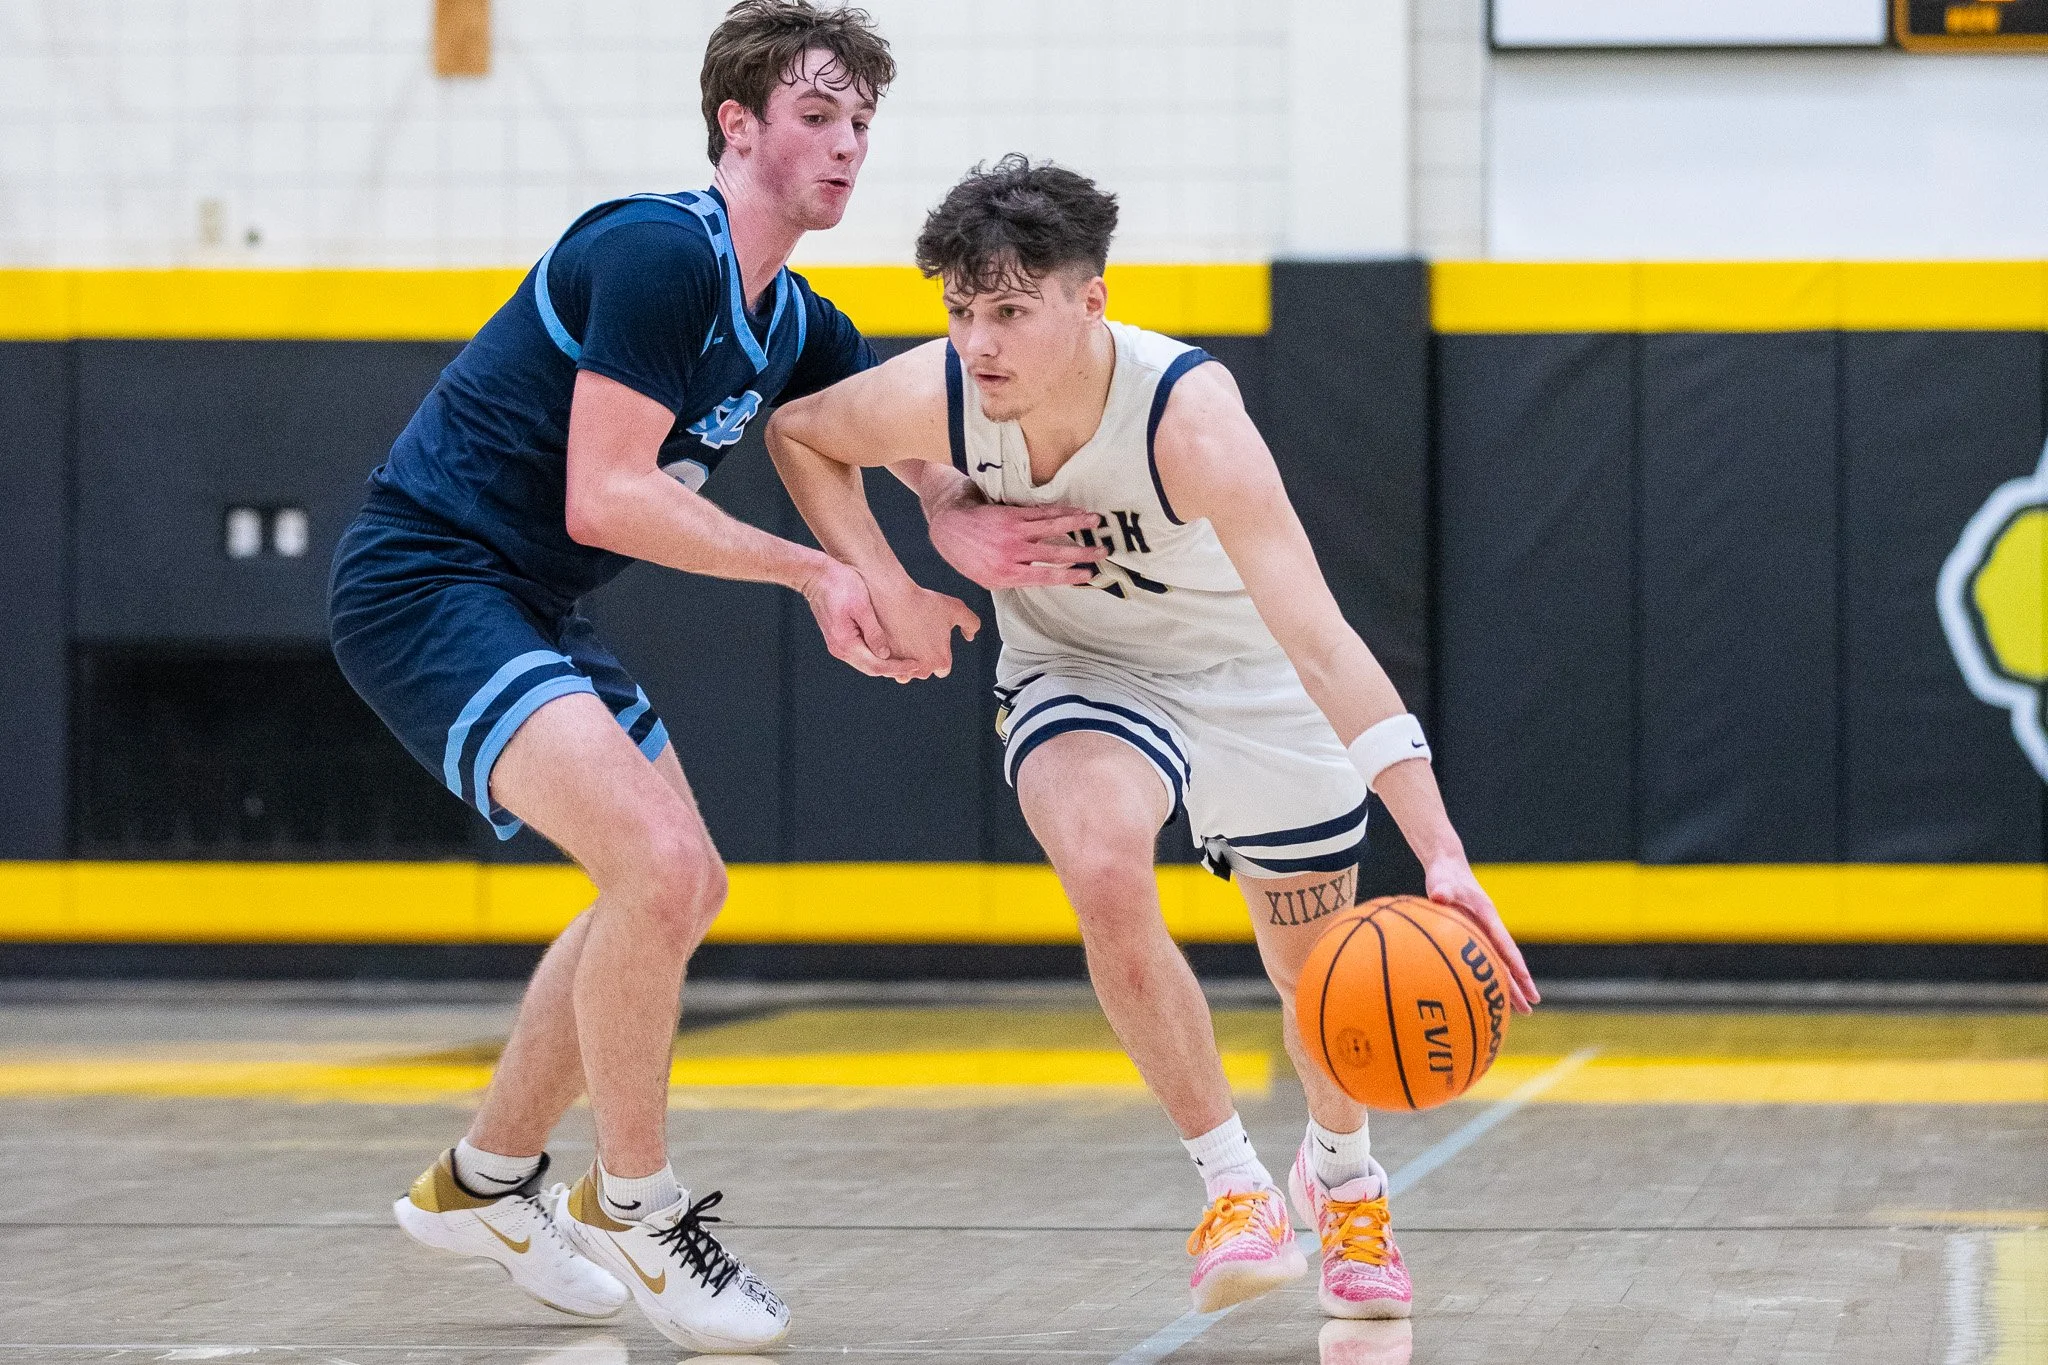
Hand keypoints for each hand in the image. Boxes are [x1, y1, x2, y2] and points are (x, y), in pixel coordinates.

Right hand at [800, 559, 913, 680]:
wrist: (815, 576)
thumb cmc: (840, 584)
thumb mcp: (861, 606)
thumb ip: (873, 632)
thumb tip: (885, 654)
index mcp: (845, 643)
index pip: (876, 666)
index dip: (898, 667)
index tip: (916, 664)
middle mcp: (840, 649)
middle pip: (871, 669)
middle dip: (894, 670)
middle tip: (917, 666)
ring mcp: (838, 645)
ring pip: (866, 664)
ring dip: (886, 665)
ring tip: (907, 661)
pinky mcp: (839, 639)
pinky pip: (861, 654)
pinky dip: (876, 657)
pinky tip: (890, 652)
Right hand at [869, 577, 981, 681]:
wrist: (894, 597)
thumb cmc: (924, 602)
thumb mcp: (956, 608)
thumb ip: (971, 623)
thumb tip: (970, 636)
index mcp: (941, 661)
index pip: (943, 668)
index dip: (938, 655)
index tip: (932, 643)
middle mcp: (922, 670)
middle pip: (924, 670)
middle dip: (922, 659)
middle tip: (918, 638)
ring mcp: (902, 667)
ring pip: (907, 671)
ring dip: (906, 662)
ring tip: (905, 641)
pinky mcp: (884, 662)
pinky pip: (890, 667)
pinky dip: (892, 659)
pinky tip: (893, 643)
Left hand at [924, 484, 1108, 589]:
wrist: (947, 527)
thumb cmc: (967, 556)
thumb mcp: (986, 578)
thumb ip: (1013, 578)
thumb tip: (1041, 577)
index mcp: (1006, 576)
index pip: (1046, 577)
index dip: (1070, 576)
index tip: (1089, 574)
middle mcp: (1011, 555)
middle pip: (1055, 554)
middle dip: (1082, 552)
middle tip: (1103, 551)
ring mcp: (1012, 533)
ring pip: (1052, 529)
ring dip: (1077, 524)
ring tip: (1096, 522)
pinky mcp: (1011, 515)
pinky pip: (1041, 513)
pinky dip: (1061, 512)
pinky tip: (1075, 511)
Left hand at [1423, 859, 1538, 1013]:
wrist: (1447, 867)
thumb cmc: (1445, 875)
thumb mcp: (1442, 881)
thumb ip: (1442, 890)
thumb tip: (1438, 895)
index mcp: (1487, 916)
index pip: (1504, 943)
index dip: (1514, 962)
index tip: (1525, 980)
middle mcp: (1489, 928)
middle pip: (1507, 960)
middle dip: (1520, 983)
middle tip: (1532, 1005)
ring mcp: (1483, 933)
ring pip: (1500, 964)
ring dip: (1511, 985)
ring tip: (1523, 1010)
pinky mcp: (1474, 936)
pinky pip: (1485, 960)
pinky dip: (1491, 977)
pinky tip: (1492, 995)